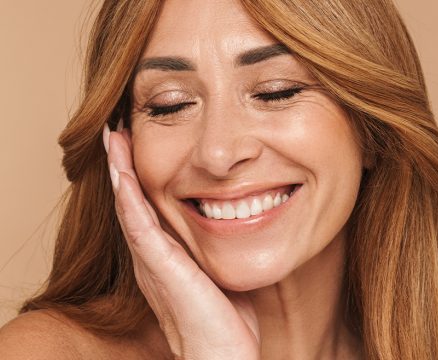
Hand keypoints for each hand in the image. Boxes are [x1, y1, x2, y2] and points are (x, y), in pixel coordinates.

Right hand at [103, 122, 260, 359]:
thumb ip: (218, 247)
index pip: (147, 208)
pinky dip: (130, 200)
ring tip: (112, 139)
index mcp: (166, 256)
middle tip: (116, 131)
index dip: (138, 177)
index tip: (137, 145)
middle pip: (131, 202)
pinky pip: (141, 229)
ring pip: (129, 208)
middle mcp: (153, 256)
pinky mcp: (162, 270)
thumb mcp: (220, 272)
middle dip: (122, 166)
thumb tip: (240, 221)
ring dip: (119, 172)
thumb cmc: (224, 319)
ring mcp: (154, 263)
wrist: (221, 356)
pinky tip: (122, 175)